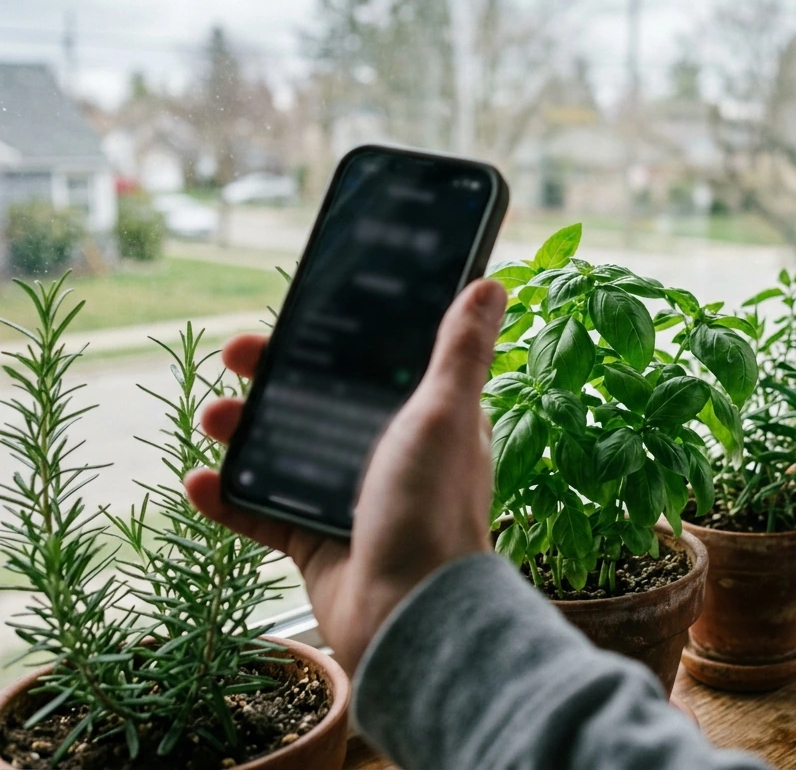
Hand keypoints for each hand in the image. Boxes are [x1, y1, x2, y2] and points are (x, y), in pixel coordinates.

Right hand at [186, 278, 506, 676]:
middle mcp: (390, 457)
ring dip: (243, 432)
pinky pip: (262, 514)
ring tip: (211, 416)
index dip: (334, 341)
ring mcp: (350, 500)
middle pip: (320, 403)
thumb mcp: (444, 415)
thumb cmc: (432, 507)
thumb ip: (461, 352)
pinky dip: (228, 500)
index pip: (375, 367)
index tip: (293, 318)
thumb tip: (491, 284)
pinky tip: (199, 482)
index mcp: (426, 423)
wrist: (408, 614)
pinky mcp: (317, 544)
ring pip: (285, 454)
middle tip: (233, 356)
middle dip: (274, 378)